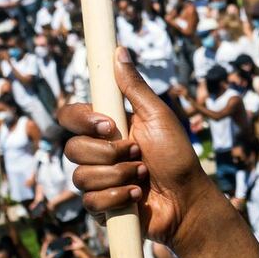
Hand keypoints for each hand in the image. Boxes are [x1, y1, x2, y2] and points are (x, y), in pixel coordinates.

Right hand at [59, 48, 219, 246]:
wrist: (187, 199)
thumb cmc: (177, 154)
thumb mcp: (157, 116)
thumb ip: (134, 87)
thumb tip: (119, 51)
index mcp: (108, 127)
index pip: (71, 116)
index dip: (82, 120)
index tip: (109, 124)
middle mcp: (97, 152)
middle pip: (73, 148)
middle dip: (111, 153)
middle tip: (139, 153)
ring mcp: (96, 180)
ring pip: (81, 176)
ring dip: (120, 175)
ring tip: (143, 175)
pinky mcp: (98, 206)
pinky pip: (89, 201)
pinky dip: (119, 197)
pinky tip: (138, 195)